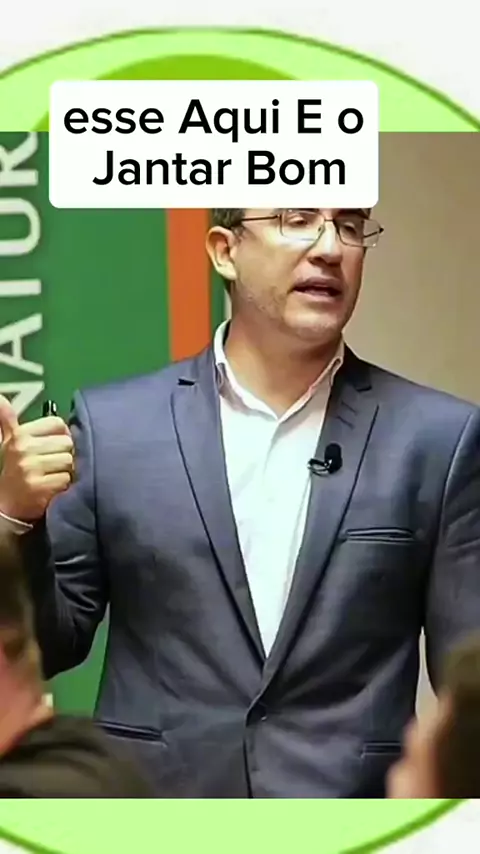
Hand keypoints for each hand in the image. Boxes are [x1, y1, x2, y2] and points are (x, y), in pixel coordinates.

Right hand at [0, 395, 73, 521]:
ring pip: (69, 461)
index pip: (57, 424)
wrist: (6, 507)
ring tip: (52, 476)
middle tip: (52, 466)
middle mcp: (23, 449)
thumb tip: (0, 396)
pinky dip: (65, 485)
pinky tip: (53, 488)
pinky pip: (67, 479)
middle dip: (64, 455)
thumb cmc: (15, 471)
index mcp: (19, 435)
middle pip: (67, 443)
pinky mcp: (41, 487)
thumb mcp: (9, 443)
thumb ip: (7, 420)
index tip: (52, 447)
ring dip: (66, 471)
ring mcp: (31, 468)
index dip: (61, 436)